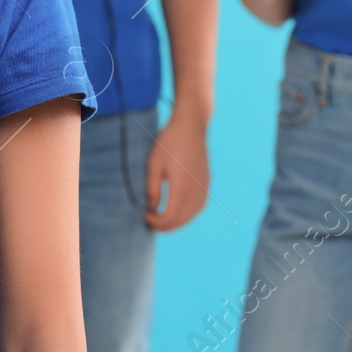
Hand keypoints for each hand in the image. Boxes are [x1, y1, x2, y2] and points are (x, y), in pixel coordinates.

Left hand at [143, 112, 209, 230]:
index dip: (156, 222)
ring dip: (177, 222)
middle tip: (151, 223)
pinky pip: (198, 206)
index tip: (145, 216)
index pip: (169, 217)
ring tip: (162, 220)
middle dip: (165, 226)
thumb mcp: (153, 164)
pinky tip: (177, 210)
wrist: (191, 126)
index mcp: (181, 187)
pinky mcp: (206, 182)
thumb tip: (151, 208)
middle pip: (181, 220)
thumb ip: (152, 189)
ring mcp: (204, 186)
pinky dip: (187, 213)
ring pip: (191, 215)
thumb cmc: (169, 142)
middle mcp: (196, 190)